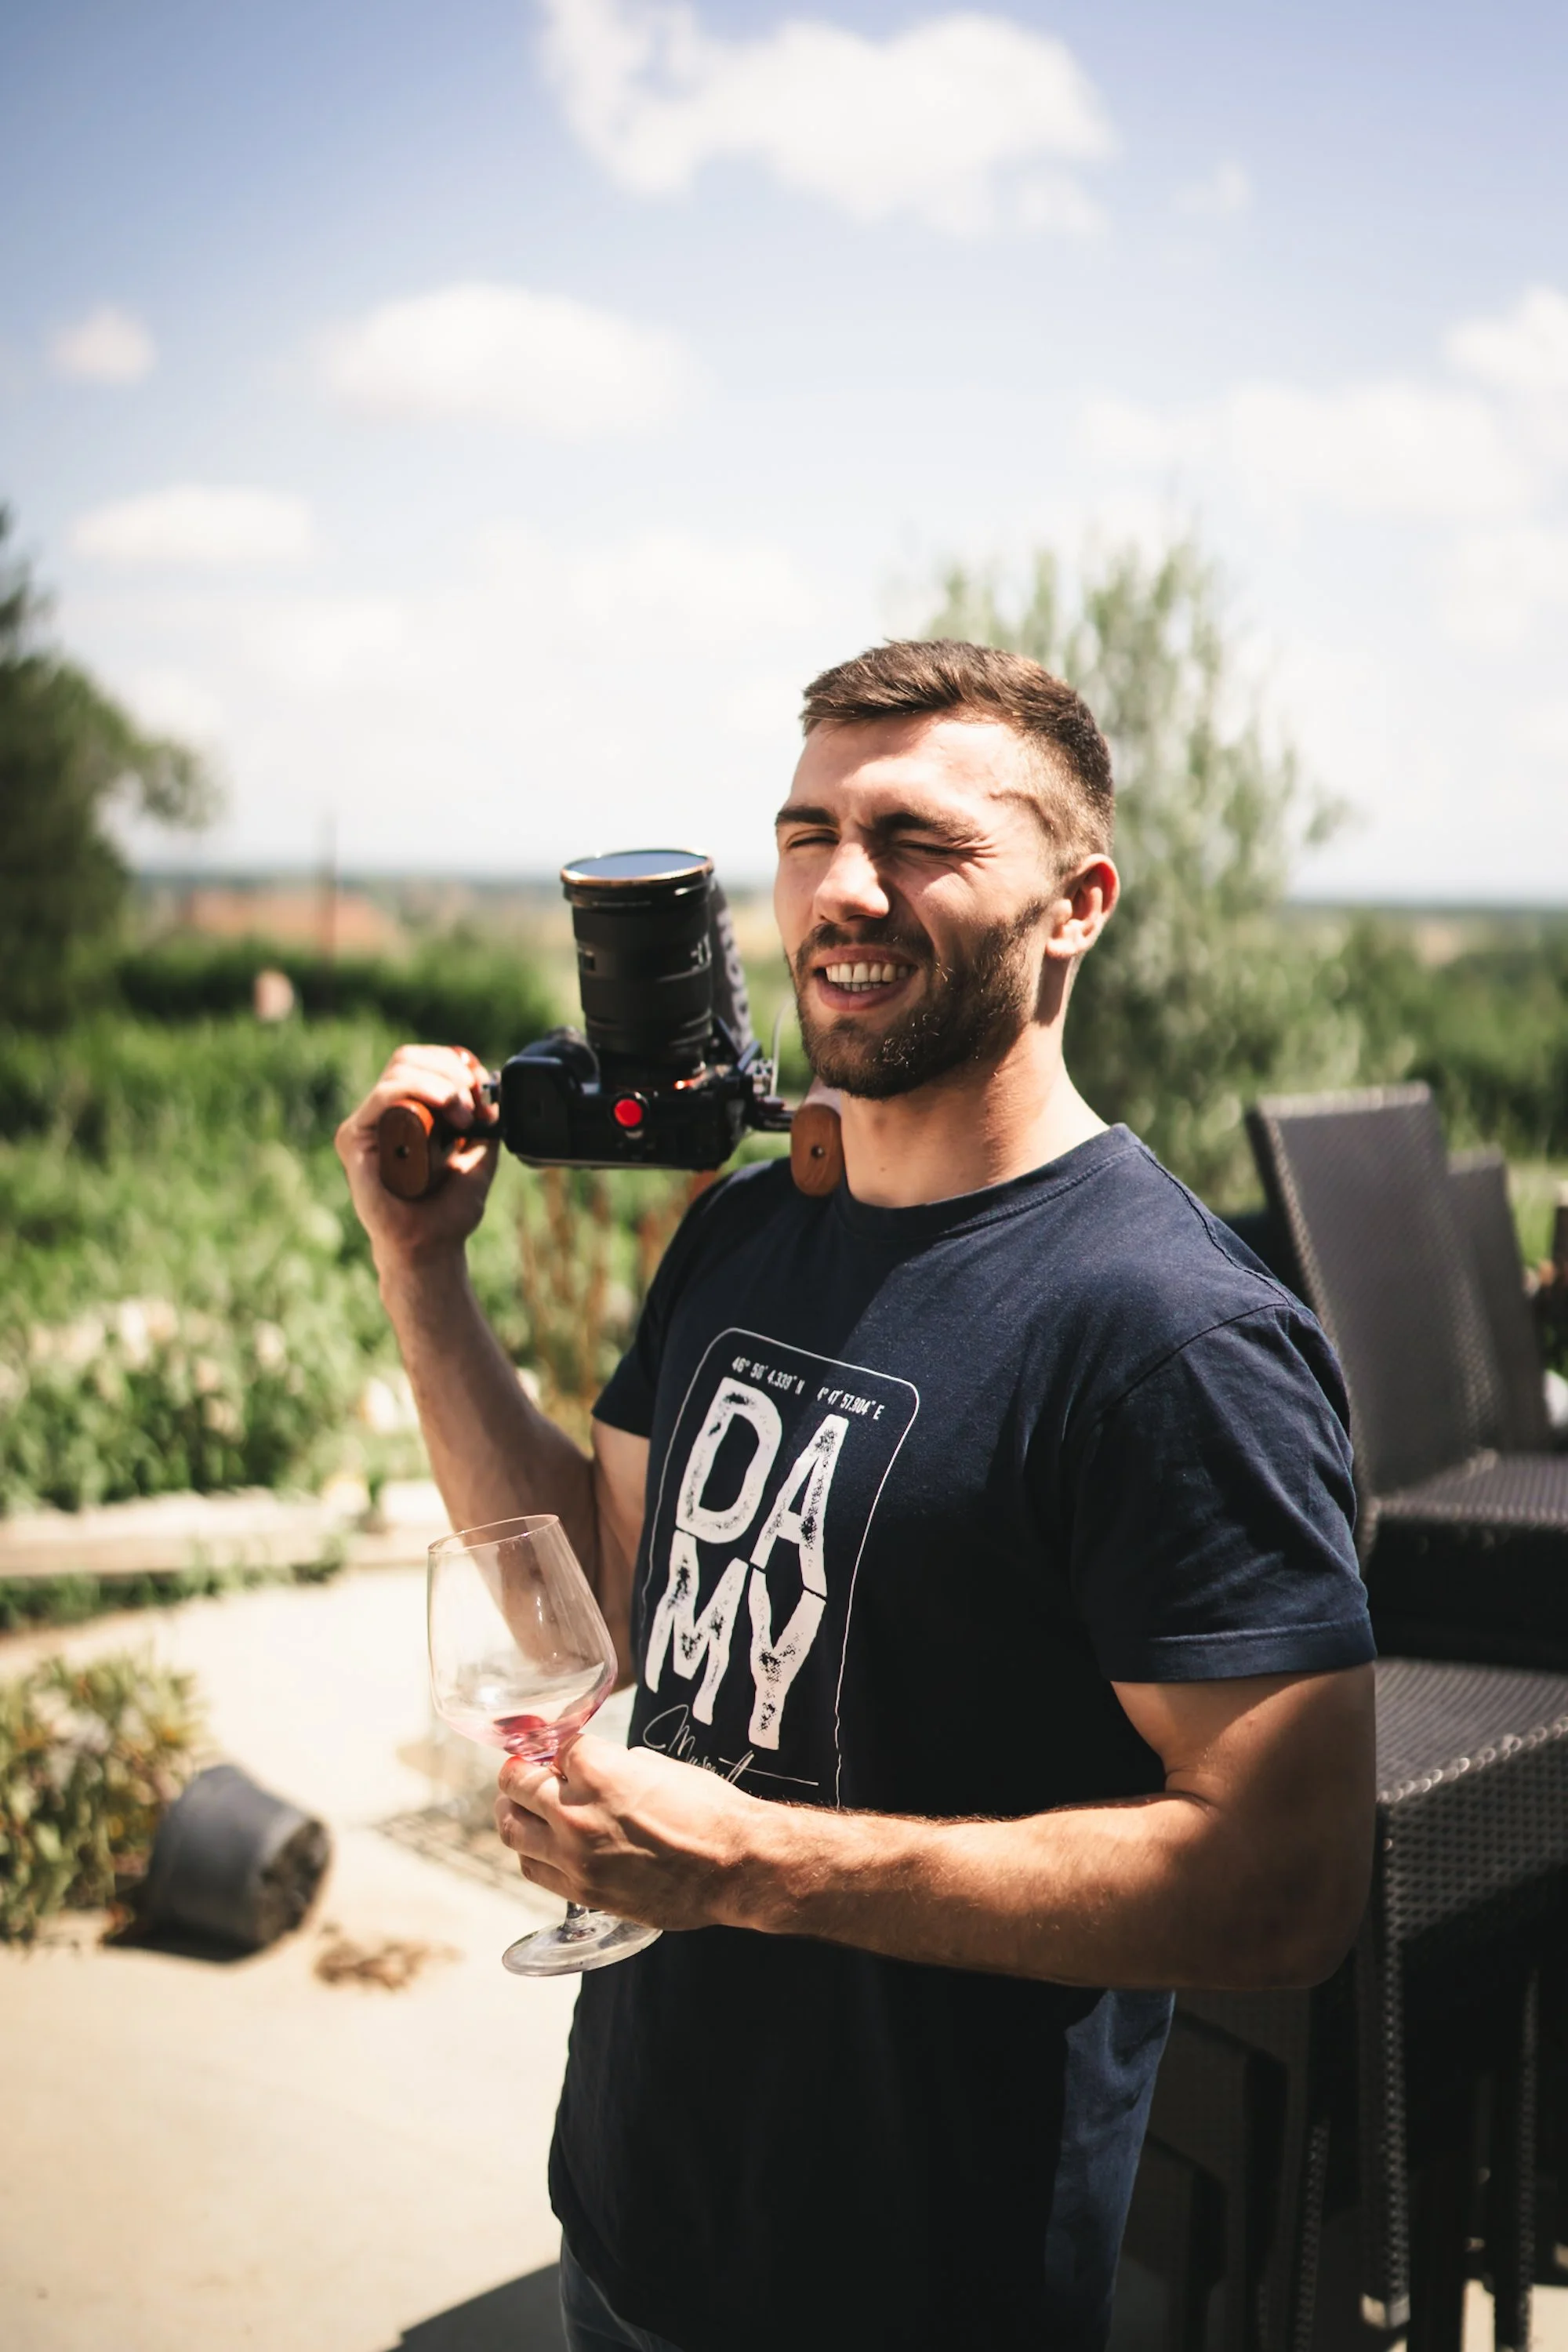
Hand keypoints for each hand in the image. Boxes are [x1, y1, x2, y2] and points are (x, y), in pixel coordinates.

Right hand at [335, 1044, 498, 1268]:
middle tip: (474, 1101)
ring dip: (441, 1082)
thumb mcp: (478, 1157)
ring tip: (464, 1114)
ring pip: (400, 1070)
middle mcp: (383, 1115)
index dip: (453, 1063)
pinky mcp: (354, 1138)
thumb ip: (484, 1127)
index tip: (483, 1087)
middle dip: (450, 1070)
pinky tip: (447, 1108)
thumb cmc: (448, 1210)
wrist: (431, 1246)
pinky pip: (384, 1095)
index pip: (421, 1063)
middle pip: (409, 1059)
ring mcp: (366, 1125)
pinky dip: (419, 1090)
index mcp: (407, 1115)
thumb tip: (493, 1095)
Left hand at [495, 1735, 766, 1932]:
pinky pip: (534, 1869)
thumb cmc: (708, 1810)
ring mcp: (575, 1858)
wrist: (735, 1866)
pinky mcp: (583, 1892)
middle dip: (520, 1774)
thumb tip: (588, 1769)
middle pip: (516, 1785)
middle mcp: (575, 1814)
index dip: (558, 1747)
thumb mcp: (658, 1765)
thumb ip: (613, 1765)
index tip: (561, 1752)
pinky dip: (532, 1853)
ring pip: (513, 1831)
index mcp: (597, 1771)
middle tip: (525, 1773)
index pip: (552, 1747)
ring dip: (516, 1813)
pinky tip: (543, 1845)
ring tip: (522, 1809)